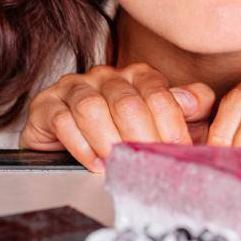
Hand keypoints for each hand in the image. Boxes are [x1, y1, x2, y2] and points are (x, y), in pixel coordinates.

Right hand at [19, 62, 215, 172]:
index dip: (170, 127)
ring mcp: (74, 88)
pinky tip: (93, 162)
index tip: (176, 153)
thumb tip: (194, 101)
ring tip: (116, 164)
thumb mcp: (162, 122)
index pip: (158, 95)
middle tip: (146, 164)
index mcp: (136, 76)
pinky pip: (63, 120)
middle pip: (127, 103)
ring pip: (92, 108)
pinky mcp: (47, 105)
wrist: (69, 146)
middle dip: (140, 138)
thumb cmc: (121, 134)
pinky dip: (81, 145)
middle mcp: (106, 77)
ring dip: (108, 141)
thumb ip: (187, 108)